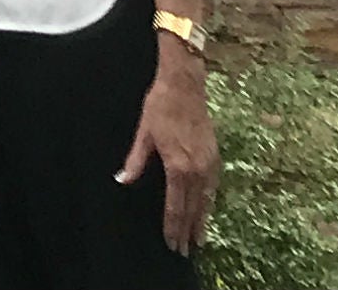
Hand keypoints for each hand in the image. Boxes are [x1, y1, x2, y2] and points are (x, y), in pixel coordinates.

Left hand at [118, 40, 218, 254]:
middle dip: (188, 231)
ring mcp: (209, 164)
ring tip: (198, 239)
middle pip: (193, 208)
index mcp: (178, 166)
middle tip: (186, 251)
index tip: (171, 243)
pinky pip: (213, 187)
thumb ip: (135, 160)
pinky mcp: (215, 157)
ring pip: (207, 200)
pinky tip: (206, 210)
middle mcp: (197, 169)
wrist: (185, 87)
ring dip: (202, 221)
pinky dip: (209, 203)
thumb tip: (122, 180)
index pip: (175, 206)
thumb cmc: (160, 107)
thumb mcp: (143, 133)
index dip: (173, 226)